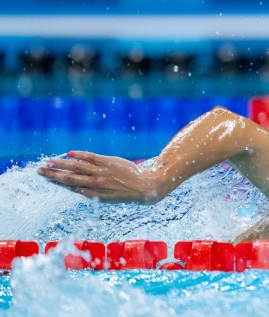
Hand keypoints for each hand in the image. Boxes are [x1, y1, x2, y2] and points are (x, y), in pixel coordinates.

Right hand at [37, 151, 162, 204]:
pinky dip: (79, 155)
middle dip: (53, 174)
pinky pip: (90, 157)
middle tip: (39, 170)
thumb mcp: (109, 197)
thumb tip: (80, 187)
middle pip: (69, 178)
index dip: (57, 183)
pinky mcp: (109, 162)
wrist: (146, 187)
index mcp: (95, 195)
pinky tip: (68, 153)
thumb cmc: (128, 193)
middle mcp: (96, 184)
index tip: (46, 179)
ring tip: (48, 161)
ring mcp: (102, 173)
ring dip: (60, 164)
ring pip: (77, 167)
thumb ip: (94, 192)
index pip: (72, 188)